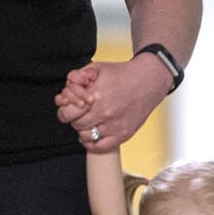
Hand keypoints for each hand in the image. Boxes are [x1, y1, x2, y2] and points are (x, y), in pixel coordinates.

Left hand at [54, 55, 169, 152]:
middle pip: (76, 124)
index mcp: (95, 95)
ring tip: (89, 121)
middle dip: (75, 118)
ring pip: (86, 136)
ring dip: (84, 129)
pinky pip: (101, 147)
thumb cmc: (123, 74)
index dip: (66, 110)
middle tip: (81, 112)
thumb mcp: (97, 68)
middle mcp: (104, 111)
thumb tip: (65, 92)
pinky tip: (91, 136)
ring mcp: (114, 125)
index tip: (70, 107)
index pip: (67, 112)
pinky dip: (92, 144)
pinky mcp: (123, 134)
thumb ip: (77, 77)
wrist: (148, 80)